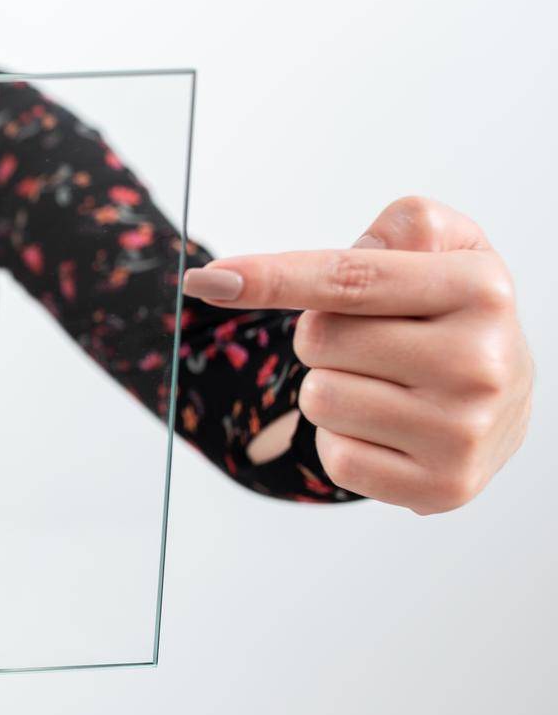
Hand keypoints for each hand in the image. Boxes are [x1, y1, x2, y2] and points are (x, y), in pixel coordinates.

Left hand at [182, 196, 533, 514]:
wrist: (506, 400)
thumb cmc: (453, 314)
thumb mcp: (447, 246)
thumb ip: (400, 226)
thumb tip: (297, 273)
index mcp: (480, 289)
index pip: (347, 279)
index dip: (271, 277)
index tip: (207, 280)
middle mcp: (480, 362)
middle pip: (319, 339)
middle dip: (325, 336)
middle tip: (376, 343)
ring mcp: (463, 432)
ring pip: (319, 399)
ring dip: (331, 389)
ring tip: (387, 387)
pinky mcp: (442, 488)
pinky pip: (335, 458)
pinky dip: (344, 442)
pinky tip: (389, 431)